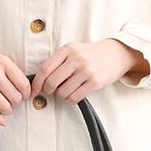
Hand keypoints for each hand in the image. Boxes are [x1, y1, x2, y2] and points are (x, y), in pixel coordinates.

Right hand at [0, 36, 31, 125]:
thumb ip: (10, 71)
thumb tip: (25, 89)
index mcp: (3, 62)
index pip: (24, 84)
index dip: (26, 94)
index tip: (23, 96)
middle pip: (16, 97)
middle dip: (16, 103)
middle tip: (11, 101)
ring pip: (4, 106)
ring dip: (6, 110)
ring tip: (4, 107)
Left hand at [29, 39, 145, 101]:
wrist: (115, 53)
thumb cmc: (90, 54)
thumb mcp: (73, 50)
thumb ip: (58, 61)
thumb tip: (40, 81)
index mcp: (67, 49)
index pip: (45, 69)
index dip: (37, 82)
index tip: (34, 90)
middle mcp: (76, 58)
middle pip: (51, 82)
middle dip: (47, 91)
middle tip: (50, 92)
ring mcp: (86, 70)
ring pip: (62, 92)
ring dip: (61, 96)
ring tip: (66, 91)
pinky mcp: (95, 82)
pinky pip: (75, 97)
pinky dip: (70, 100)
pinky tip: (73, 95)